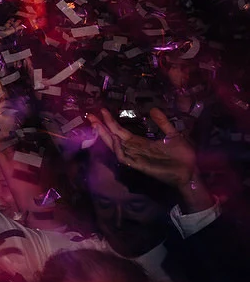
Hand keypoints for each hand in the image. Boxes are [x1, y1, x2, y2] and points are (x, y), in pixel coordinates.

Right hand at [90, 109, 207, 208]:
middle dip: (101, 127)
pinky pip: (124, 158)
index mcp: (140, 143)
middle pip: (113, 137)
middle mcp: (135, 150)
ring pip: (114, 147)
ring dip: (105, 136)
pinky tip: (114, 139)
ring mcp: (136, 158)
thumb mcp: (173, 134)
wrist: (190, 172)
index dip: (110, 121)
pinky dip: (117, 149)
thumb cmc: (183, 156)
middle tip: (90, 115)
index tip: (102, 110)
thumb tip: (153, 109)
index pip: (120, 131)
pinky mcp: (140, 166)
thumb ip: (163, 123)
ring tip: (96, 124)